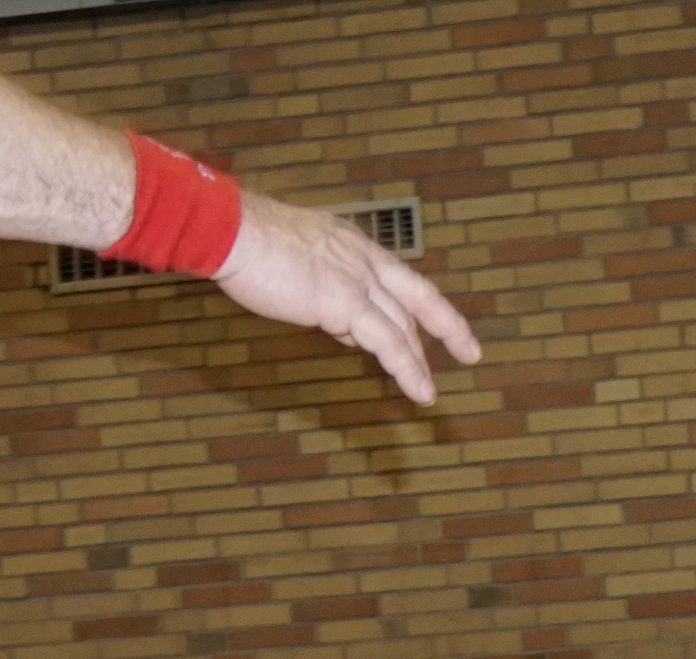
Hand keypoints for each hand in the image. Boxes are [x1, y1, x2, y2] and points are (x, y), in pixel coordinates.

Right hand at [210, 188, 480, 407]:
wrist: (228, 228)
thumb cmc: (243, 239)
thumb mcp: (293, 259)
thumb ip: (322, 286)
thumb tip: (339, 322)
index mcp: (351, 242)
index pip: (395, 276)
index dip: (417, 300)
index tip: (434, 316)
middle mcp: (363, 258)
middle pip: (415, 298)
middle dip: (444, 326)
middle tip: (467, 348)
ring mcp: (358, 279)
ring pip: (404, 327)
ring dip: (419, 362)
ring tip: (429, 392)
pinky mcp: (347, 303)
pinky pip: (389, 344)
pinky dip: (409, 371)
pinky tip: (421, 393)